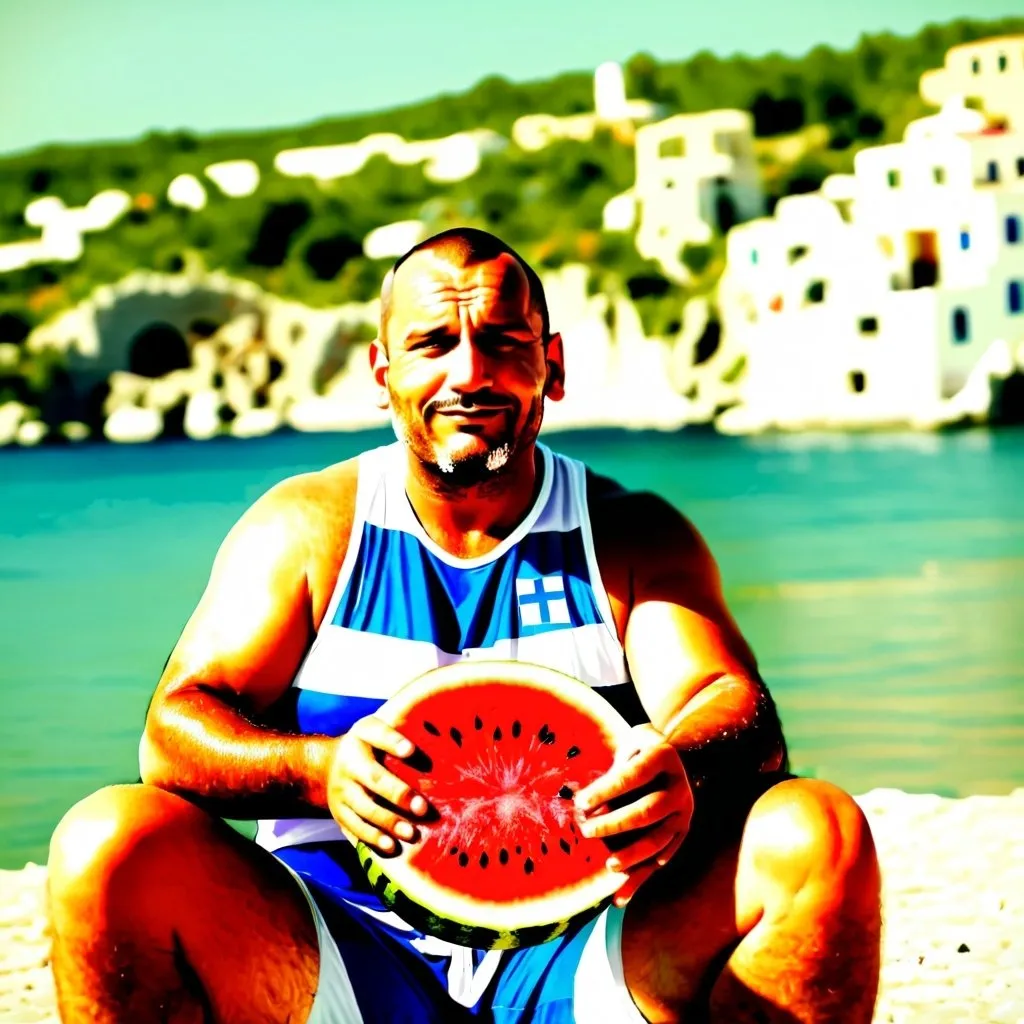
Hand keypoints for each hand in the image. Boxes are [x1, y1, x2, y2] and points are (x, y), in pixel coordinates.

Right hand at [327, 716, 429, 854]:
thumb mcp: (373, 729)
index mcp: (361, 739)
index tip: (411, 750)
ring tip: (411, 834)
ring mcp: (341, 794)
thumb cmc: (365, 746)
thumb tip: (433, 736)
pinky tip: (391, 849)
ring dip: (388, 823)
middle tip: (423, 808)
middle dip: (399, 794)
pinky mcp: (339, 816)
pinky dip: (372, 841)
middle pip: (374, 780)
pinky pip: (354, 830)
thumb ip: (395, 732)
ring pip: (364, 811)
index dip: (394, 742)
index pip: (378, 736)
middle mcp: (348, 766)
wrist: (324, 767)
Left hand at [575, 723, 693, 906]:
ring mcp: (683, 814)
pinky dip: (640, 880)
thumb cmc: (637, 750)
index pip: (633, 776)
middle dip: (616, 823)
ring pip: (657, 841)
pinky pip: (660, 860)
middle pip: (648, 811)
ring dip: (632, 856)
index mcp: (664, 757)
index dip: (606, 789)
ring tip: (608, 867)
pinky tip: (619, 898)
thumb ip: (611, 769)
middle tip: (586, 830)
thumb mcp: (627, 745)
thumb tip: (579, 801)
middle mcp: (679, 788)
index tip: (580, 802)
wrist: (670, 755)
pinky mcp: (681, 835)